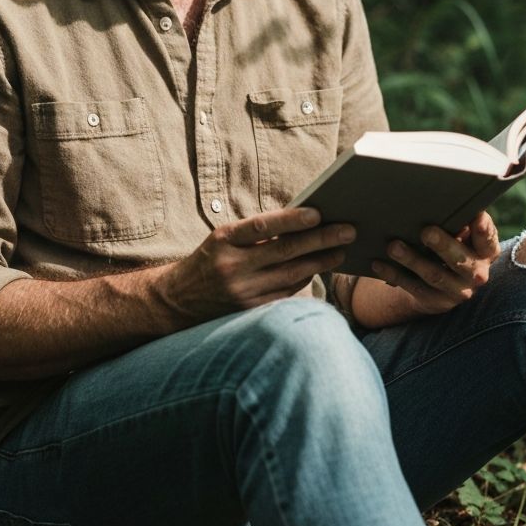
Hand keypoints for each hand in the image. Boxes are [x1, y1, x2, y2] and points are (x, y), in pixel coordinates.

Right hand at [158, 207, 355, 323]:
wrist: (177, 300)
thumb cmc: (209, 260)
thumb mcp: (223, 239)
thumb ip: (256, 233)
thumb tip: (302, 221)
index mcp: (224, 240)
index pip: (262, 226)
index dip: (291, 219)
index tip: (318, 213)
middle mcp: (232, 266)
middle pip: (285, 252)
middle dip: (321, 240)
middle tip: (349, 231)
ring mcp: (241, 292)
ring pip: (291, 275)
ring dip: (320, 262)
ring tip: (341, 250)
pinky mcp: (249, 312)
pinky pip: (285, 294)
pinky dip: (304, 281)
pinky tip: (319, 270)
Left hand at [370, 211, 499, 315]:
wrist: (444, 283)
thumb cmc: (452, 244)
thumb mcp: (461, 235)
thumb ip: (458, 224)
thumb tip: (440, 206)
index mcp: (485, 252)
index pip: (488, 241)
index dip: (484, 230)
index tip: (477, 217)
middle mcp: (476, 274)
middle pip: (460, 260)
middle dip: (443, 245)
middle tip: (426, 232)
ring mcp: (456, 290)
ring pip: (434, 275)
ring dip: (412, 260)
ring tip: (393, 246)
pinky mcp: (435, 301)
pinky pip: (413, 287)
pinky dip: (394, 275)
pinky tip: (378, 264)